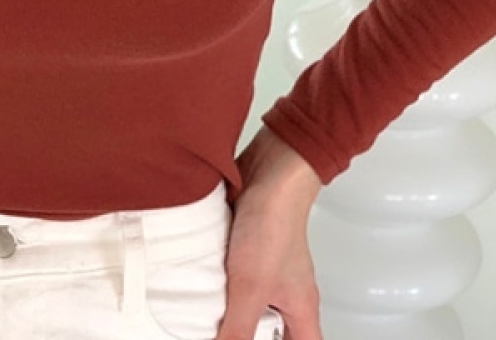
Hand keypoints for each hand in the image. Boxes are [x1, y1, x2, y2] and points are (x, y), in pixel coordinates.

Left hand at [216, 127, 322, 339]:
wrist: (267, 171)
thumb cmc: (273, 224)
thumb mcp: (251, 288)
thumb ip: (237, 328)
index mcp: (300, 308)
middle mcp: (285, 288)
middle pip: (272, 326)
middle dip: (248, 332)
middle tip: (221, 332)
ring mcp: (264, 264)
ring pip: (246, 299)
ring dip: (227, 305)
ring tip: (203, 313)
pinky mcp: (243, 243)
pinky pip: (230, 271)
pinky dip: (215, 277)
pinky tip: (196, 280)